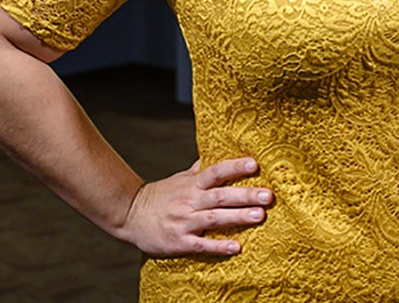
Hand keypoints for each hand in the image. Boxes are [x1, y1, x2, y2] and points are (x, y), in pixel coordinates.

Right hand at [120, 157, 273, 256]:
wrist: (129, 215)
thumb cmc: (161, 196)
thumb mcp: (180, 178)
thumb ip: (200, 168)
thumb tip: (219, 150)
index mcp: (192, 184)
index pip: (216, 172)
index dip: (235, 167)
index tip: (255, 164)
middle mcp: (189, 201)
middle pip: (221, 195)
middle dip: (245, 195)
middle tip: (268, 195)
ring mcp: (184, 222)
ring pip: (214, 218)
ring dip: (238, 217)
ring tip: (260, 216)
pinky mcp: (179, 242)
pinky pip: (202, 244)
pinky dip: (219, 246)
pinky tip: (236, 247)